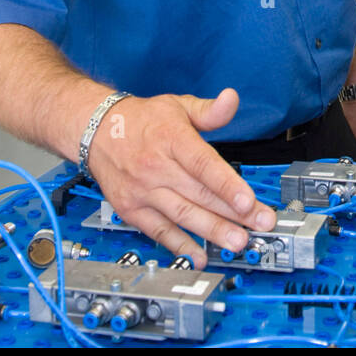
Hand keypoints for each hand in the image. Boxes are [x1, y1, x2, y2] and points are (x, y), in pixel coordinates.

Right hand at [85, 88, 274, 263]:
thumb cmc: (141, 120)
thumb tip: (231, 99)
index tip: (249, 201)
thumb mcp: (177, 105)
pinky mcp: (132, 209)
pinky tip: (201, 257)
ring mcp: (142, 191)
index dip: (227, 185)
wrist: (96, 131)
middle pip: (199, 194)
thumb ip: (209, 110)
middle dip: (234, 213)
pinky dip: (180, 246)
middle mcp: (156, 166)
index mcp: (171, 139)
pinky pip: (159, 231)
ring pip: (182, 215)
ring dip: (212, 232)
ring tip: (238, 242)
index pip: (203, 164)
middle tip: (259, 225)